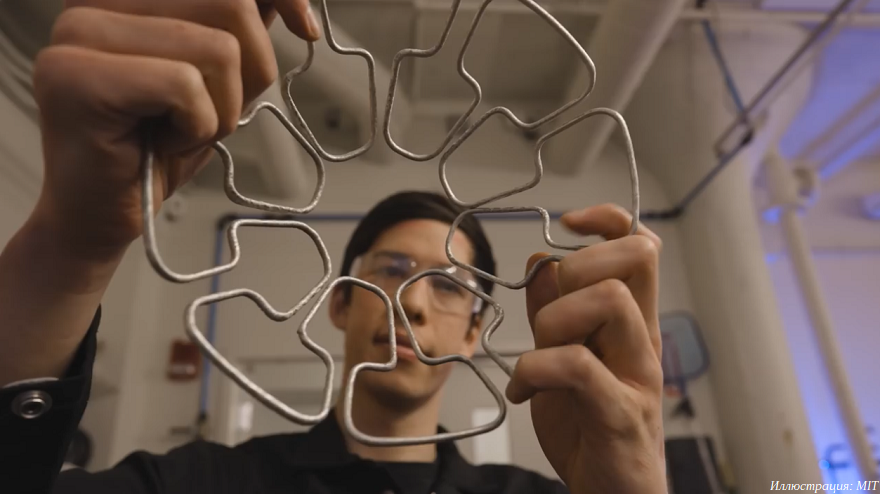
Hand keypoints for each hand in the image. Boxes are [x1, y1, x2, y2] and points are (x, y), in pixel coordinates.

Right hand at [29, 0, 319, 260]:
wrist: (102, 216)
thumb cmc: (153, 150)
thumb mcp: (216, 81)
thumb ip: (241, 30)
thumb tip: (291, 3)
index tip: (307, 27)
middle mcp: (95, 0)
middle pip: (232, 6)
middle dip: (249, 75)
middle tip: (208, 114)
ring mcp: (77, 33)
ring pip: (218, 49)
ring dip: (220, 110)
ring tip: (176, 131)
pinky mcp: (76, 75)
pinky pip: (186, 85)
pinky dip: (195, 128)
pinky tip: (158, 144)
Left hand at [506, 204, 665, 493]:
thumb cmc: (588, 427)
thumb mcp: (559, 358)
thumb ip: (552, 310)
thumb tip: (539, 260)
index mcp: (629, 322)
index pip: (640, 246)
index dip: (608, 219)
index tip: (570, 222)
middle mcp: (641, 340)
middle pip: (635, 260)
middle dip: (578, 265)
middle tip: (550, 310)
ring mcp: (636, 375)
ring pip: (610, 302)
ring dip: (555, 319)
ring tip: (536, 355)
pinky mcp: (620, 414)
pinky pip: (579, 366)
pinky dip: (536, 370)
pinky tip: (523, 391)